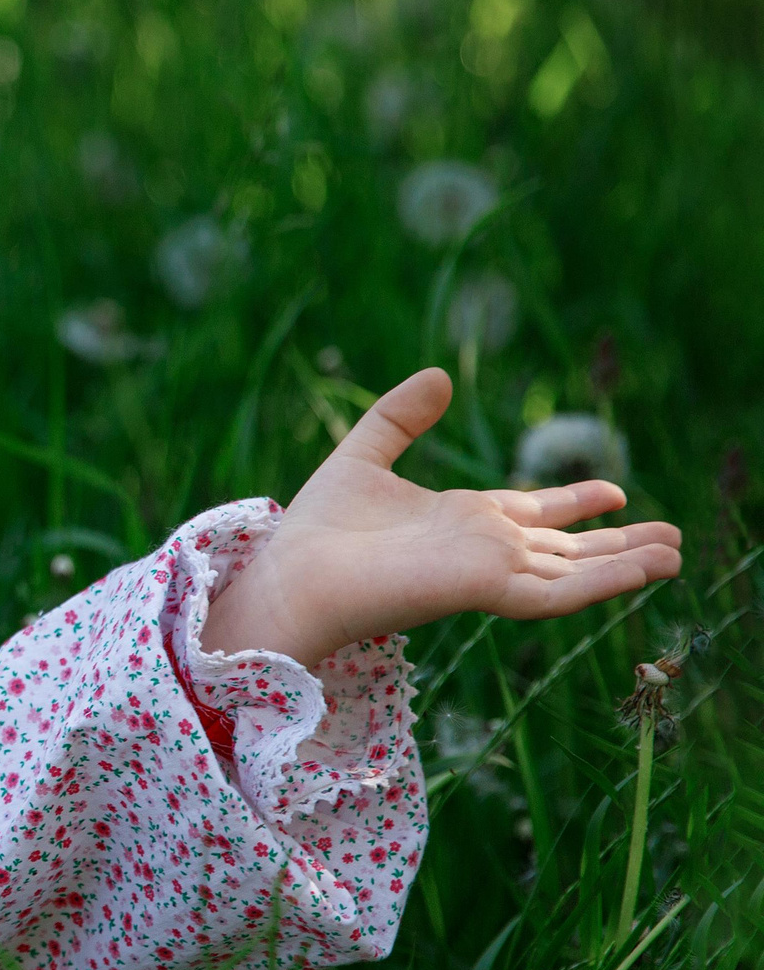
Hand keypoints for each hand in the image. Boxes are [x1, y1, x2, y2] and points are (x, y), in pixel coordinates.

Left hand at [201, 368, 682, 665]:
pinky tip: (644, 570)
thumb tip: (437, 376)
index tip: (615, 492)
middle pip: (565, 549)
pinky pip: (557, 593)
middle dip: (617, 544)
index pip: (533, 515)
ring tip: (677, 555)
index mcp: (461, 521)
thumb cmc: (317, 530)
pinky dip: (602, 583)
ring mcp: (488, 571)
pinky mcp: (485, 590)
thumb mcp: (363, 455)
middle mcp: (483, 549)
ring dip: (625, 565)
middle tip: (672, 538)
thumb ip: (399, 417)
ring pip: (573, 573)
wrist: (292, 575)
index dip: (574, 504)